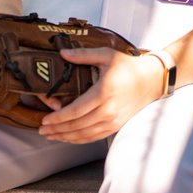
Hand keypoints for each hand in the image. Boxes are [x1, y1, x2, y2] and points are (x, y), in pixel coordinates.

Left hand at [37, 48, 164, 143]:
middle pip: (78, 126)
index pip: (76, 111)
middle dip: (57, 130)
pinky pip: (95, 137)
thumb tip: (62, 53)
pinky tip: (69, 138)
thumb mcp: (106, 55)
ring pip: (85, 134)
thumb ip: (83, 55)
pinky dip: (80, 139)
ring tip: (51, 136)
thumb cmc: (128, 66)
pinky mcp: (116, 125)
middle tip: (42, 130)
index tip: (45, 120)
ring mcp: (113, 121)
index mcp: (103, 93)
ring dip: (66, 137)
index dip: (58, 117)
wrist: (151, 80)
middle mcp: (108, 111)